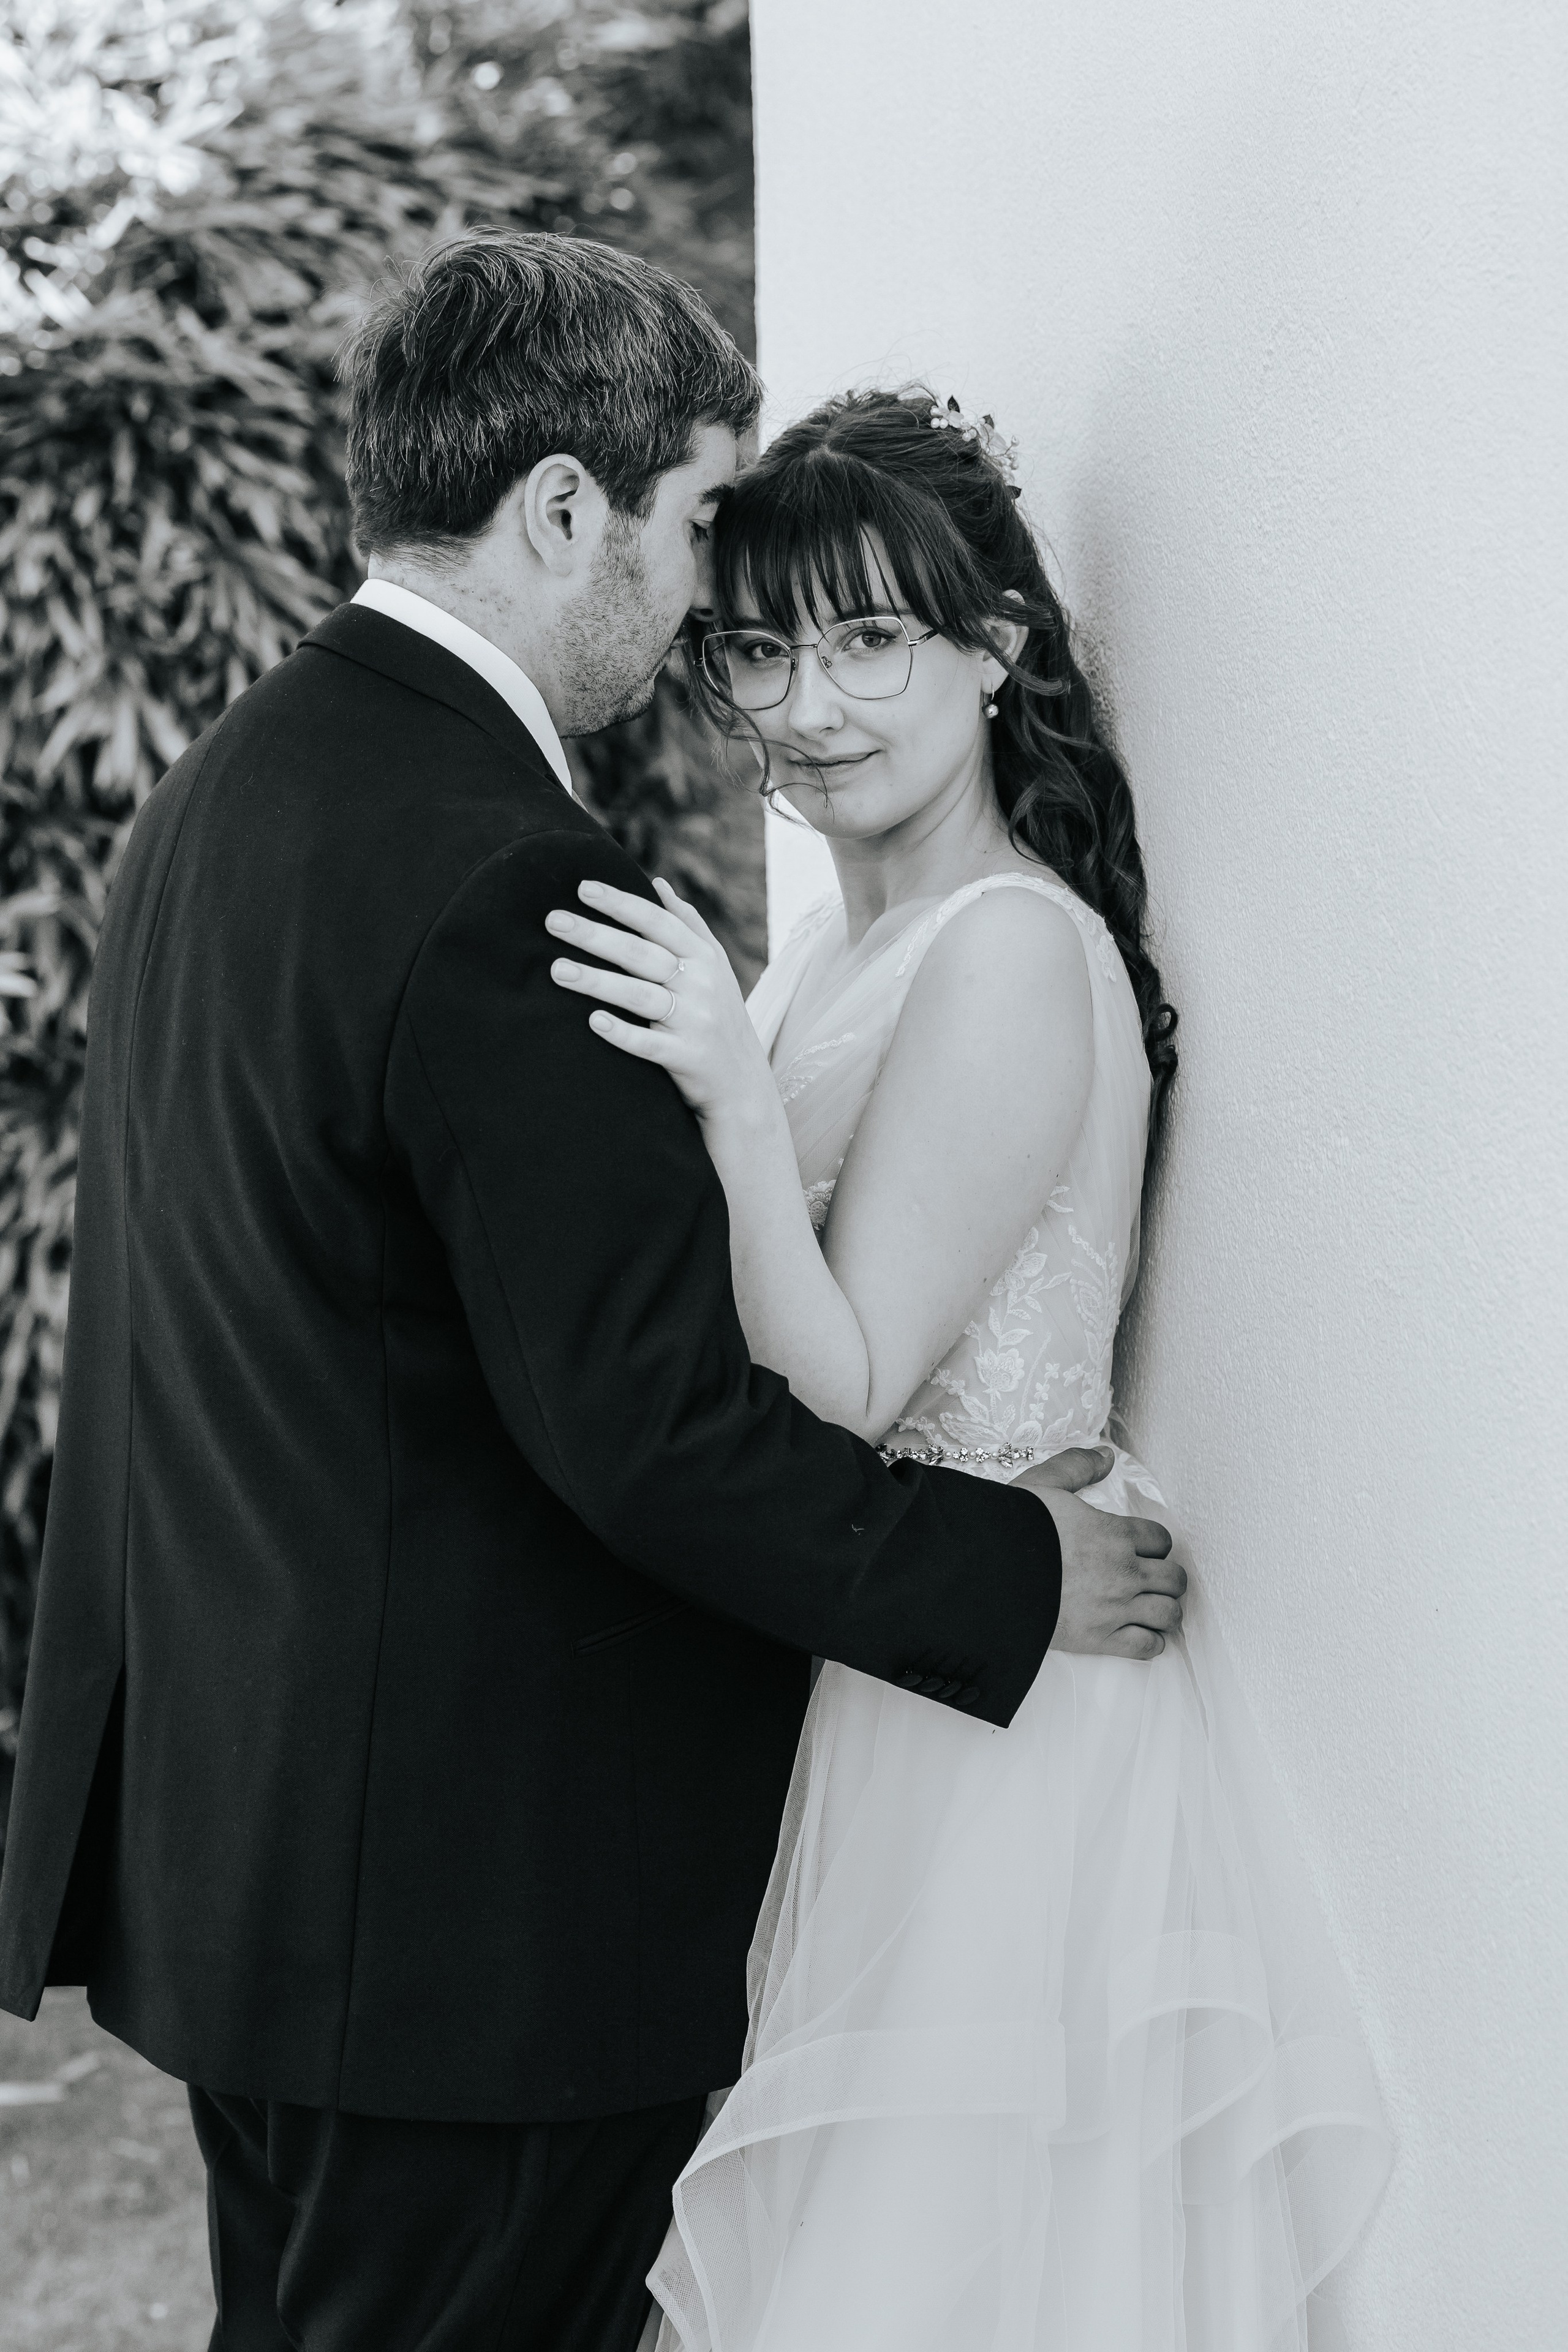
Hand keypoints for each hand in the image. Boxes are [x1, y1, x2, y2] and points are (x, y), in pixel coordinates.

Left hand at [546, 878, 775, 1129]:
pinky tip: (593, 1022)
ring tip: (557, 970)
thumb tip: (658, 884)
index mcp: (704, 958)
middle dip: (595, 935)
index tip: (583, 888)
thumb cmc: (721, 1016)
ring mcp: (695, 1022)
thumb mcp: (716, 966)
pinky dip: (623, 1033)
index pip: (657, 922)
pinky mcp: (687, 1057)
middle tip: (553, 921)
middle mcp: (701, 985)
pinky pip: (649, 1045)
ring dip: (597, 981)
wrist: (743, 1083)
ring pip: (639, 996)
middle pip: (641, 954)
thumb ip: (689, 924)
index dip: (621, 904)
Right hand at [1013, 1445, 1184, 1659]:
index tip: (1140, 1549)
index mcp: (1115, 1534)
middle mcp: (1123, 1572)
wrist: (988, 1575)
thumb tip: (1105, 1455)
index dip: (1153, 1544)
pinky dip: (1151, 1643)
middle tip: (1149, 1579)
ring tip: (1149, 1607)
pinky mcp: (1100, 1640)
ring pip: (1168, 1614)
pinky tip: (1140, 1634)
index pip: (1161, 1540)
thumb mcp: (1044, 1484)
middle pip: (1174, 1579)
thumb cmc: (1014, 1530)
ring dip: (1164, 1610)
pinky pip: (1147, 1647)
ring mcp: (1115, 1609)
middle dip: (1166, 1578)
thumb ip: (1078, 1466)